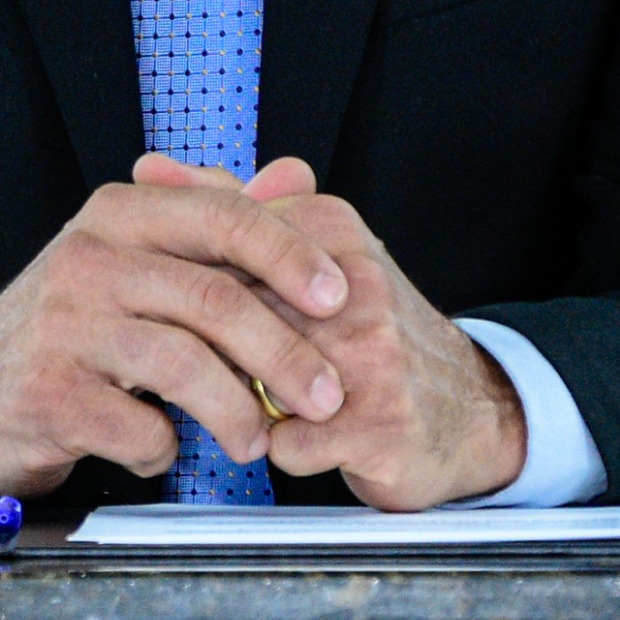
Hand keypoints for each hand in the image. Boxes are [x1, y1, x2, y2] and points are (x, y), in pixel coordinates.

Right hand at [0, 156, 352, 495]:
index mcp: (119, 213)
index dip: (290, 254)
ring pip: (182, 364)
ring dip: (238, 412)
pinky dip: (165, 447)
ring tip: (257, 441)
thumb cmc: (72, 323)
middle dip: (285, 352)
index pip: (222, 216)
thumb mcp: (134, 255)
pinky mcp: (46, 392)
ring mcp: (62, 325)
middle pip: (213, 297)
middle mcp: (88, 258)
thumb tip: (299, 174)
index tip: (338, 295)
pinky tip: (163, 447)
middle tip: (327, 394)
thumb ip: (212, 217)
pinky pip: (137, 426)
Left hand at [137, 165, 524, 510]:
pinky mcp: (378, 425)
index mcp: (332, 230)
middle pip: (228, 314)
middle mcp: (354, 285)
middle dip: (208, 349)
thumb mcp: (312, 252)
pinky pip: (285, 443)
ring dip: (239, 400)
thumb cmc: (374, 332)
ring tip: (254, 399)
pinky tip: (298, 438)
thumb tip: (150, 170)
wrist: (470, 408)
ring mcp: (370, 356)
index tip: (177, 309)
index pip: (219, 248)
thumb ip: (234, 212)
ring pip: (249, 378)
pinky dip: (279, 449)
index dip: (187, 290)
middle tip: (207, 363)